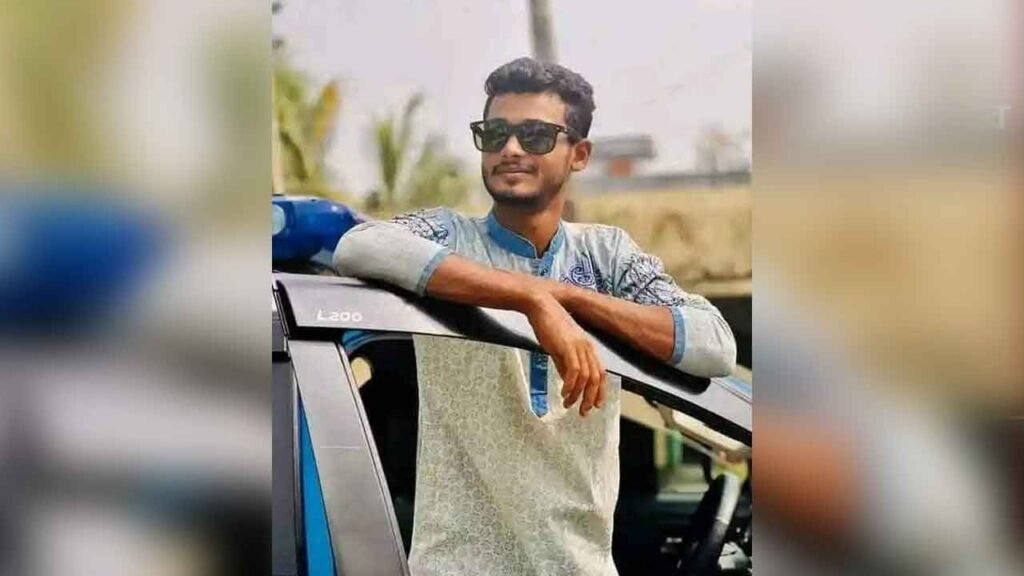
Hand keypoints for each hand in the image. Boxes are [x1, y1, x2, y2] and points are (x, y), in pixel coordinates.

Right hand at [523, 292, 605, 415]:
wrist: (541, 306)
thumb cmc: (548, 324)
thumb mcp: (559, 347)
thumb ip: (563, 364)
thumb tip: (566, 381)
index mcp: (587, 347)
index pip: (600, 373)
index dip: (600, 391)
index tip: (595, 405)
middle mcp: (587, 348)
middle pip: (596, 378)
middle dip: (590, 398)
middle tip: (583, 412)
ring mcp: (578, 346)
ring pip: (586, 377)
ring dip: (578, 394)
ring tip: (568, 404)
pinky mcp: (567, 346)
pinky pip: (574, 371)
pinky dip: (570, 385)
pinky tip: (564, 393)